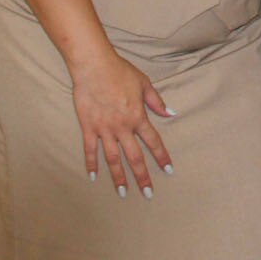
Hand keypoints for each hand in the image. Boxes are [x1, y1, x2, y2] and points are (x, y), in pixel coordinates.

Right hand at [70, 50, 174, 198]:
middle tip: (147, 193)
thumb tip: (171, 113)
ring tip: (123, 192)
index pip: (153, 141)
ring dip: (119, 177)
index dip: (161, 156)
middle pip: (134, 157)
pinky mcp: (88, 127)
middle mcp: (122, 127)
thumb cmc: (120, 72)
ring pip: (113, 159)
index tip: (169, 170)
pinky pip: (90, 150)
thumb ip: (156, 101)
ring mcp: (104, 129)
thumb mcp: (144, 84)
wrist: (94, 66)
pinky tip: (94, 177)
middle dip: (142, 176)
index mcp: (138, 117)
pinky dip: (91, 164)